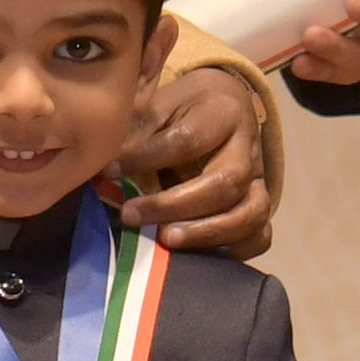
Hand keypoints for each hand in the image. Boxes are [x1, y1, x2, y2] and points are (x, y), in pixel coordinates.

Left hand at [117, 67, 271, 257]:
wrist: (223, 107)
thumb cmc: (182, 111)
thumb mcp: (158, 106)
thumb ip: (135, 132)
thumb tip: (98, 167)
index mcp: (221, 113)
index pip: (187, 140)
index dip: (145, 159)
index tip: (109, 172)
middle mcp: (248, 148)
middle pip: (224, 181)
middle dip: (175, 204)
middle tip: (131, 215)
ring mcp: (259, 180)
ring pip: (250, 211)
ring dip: (207, 231)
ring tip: (167, 239)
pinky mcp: (259, 206)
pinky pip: (261, 235)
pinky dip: (236, 249)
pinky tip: (202, 254)